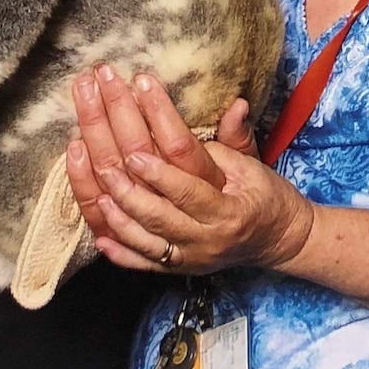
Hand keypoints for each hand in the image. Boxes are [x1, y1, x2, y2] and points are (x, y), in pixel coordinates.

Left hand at [67, 66, 312, 274]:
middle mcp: (206, 235)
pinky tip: (99, 231)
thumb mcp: (254, 163)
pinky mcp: (177, 270)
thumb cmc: (262, 194)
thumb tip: (236, 103)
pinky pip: (141, 262)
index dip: (159, 136)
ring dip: (115, 205)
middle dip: (122, 165)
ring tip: (91, 167)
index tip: (137, 98)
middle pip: (156, 202)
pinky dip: (119, 247)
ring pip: (143, 234)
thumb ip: (238, 136)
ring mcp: (188, 256)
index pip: (185, 168)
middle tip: (95, 123)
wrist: (277, 240)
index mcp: (227, 206)